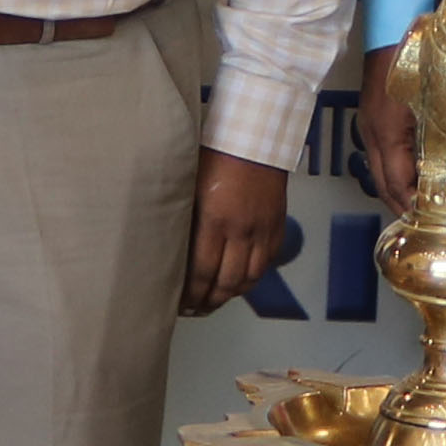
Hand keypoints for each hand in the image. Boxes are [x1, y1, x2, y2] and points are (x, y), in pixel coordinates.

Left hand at [181, 149, 292, 311]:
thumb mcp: (188, 183)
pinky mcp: (277, 227)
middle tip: (194, 310)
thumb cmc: (213, 153)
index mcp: (214, 220)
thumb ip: (183, 217)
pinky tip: (238, 282)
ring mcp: (263, 231)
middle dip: (208, 302)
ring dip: (230, 295)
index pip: (201, 272)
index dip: (190, 294)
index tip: (178, 304)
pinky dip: (252, 278)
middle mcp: (241, 231)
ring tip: (214, 302)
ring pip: (249, 278)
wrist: (254, 135)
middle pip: (226, 283)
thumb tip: (169, 249)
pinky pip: (266, 263)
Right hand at [357, 42, 421, 214]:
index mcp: (387, 134)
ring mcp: (370, 128)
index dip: (410, 204)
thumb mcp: (433, 103)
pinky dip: (397, 172)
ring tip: (423, 203)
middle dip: (402, 204)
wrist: (392, 31)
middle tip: (426, 219)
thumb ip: (442, 134)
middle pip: (383, 184)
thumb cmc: (413, 61)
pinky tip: (416, 174)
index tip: (429, 219)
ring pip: (381, 172)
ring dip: (399, 190)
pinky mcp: (374, 121)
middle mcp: (373, 135)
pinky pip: (382, 156)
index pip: (394, 183)